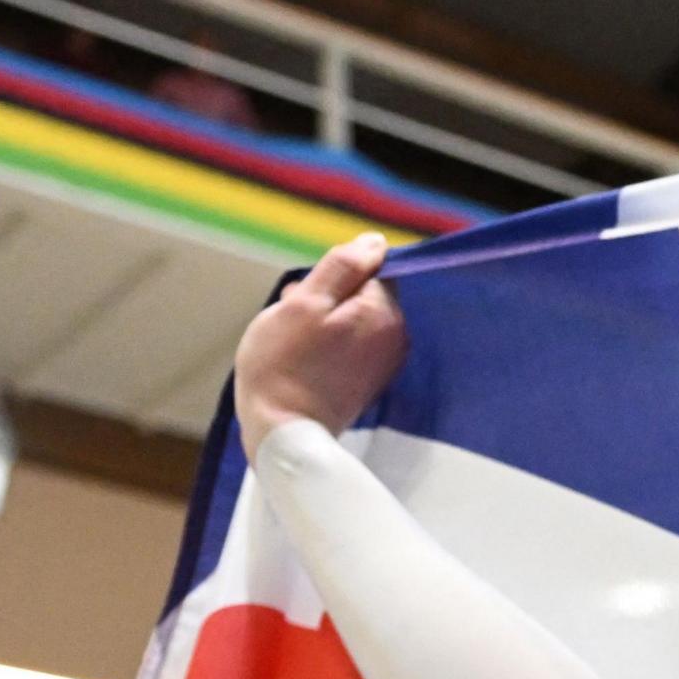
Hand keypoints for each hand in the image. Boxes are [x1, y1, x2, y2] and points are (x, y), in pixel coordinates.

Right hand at [233, 232, 407, 456]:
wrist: (284, 435)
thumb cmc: (284, 365)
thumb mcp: (306, 302)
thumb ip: (343, 267)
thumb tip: (375, 243)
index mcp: (385, 313)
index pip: (369, 269)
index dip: (332, 276)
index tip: (308, 296)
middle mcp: (395, 338)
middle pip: (361, 294)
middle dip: (326, 299)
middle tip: (295, 321)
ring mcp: (383, 363)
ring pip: (350, 319)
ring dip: (321, 321)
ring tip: (295, 342)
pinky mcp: (367, 382)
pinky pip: (347, 346)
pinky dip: (326, 345)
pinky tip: (303, 360)